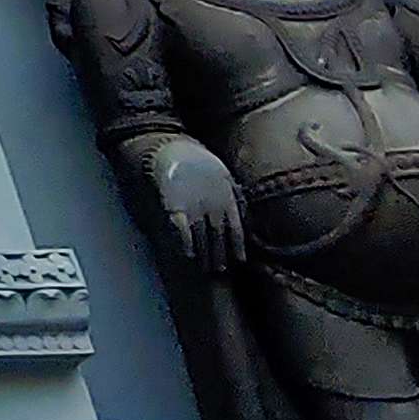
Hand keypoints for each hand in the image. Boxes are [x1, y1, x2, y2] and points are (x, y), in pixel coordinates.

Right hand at [148, 140, 246, 274]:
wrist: (174, 150)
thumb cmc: (201, 161)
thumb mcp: (225, 175)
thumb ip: (233, 194)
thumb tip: (244, 214)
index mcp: (227, 198)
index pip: (236, 229)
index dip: (237, 246)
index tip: (239, 260)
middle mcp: (214, 206)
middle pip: (219, 237)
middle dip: (220, 255)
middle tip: (219, 270)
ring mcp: (195, 207)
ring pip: (203, 237)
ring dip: (206, 255)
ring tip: (206, 268)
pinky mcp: (176, 207)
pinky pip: (183, 230)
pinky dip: (186, 243)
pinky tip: (188, 254)